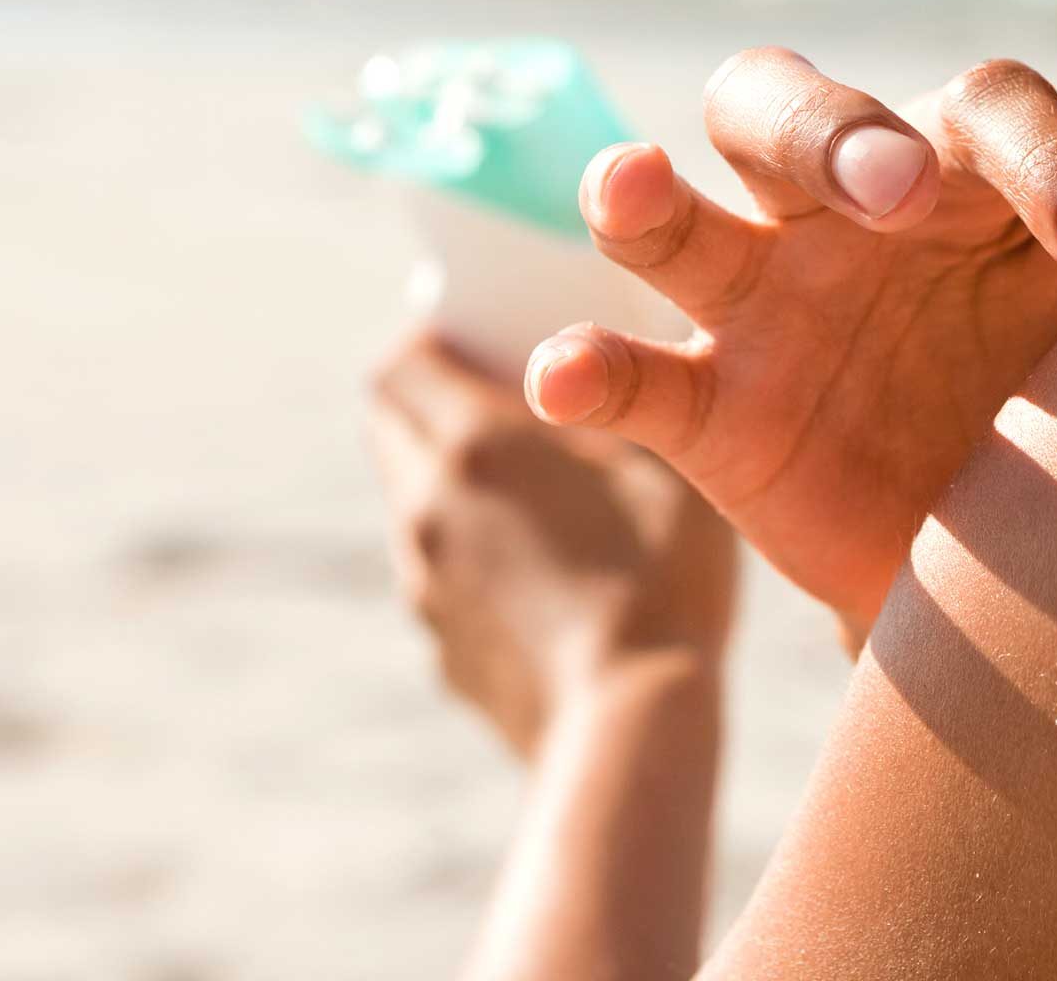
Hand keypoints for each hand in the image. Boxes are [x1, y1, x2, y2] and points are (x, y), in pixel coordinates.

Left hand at [368, 332, 735, 757]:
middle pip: (391, 426)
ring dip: (452, 480)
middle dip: (433, 399)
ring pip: (413, 502)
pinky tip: (545, 571)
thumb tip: (603, 353)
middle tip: (506, 398)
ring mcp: (426, 583)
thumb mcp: (665, 456)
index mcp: (475, 443)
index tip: (480, 334)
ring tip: (536, 491)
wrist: (630, 722)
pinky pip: (440, 573)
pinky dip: (472, 551)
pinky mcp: (441, 646)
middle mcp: (428, 507)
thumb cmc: (661, 575)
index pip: (399, 361)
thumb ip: (624, 392)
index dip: (432, 336)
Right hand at [523, 0, 1056, 631]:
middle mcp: (839, 211)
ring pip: (668, 221)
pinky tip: (566, 373)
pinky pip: (633, 382)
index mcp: (951, 159)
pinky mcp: (716, 418)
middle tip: (890, 192)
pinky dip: (587, 371)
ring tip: (631, 182)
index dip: (1049, 165)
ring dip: (636, 196)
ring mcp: (765, 308)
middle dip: (823, 132)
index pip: (981, 109)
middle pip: (777, 108)